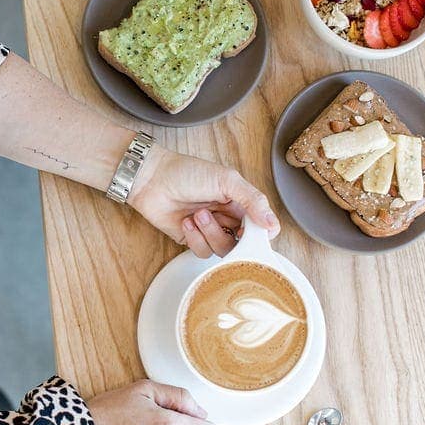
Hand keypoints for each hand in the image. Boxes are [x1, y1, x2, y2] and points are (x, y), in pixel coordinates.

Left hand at [128, 146, 279, 258]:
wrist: (151, 179)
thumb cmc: (187, 172)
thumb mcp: (226, 180)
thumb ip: (253, 200)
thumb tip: (272, 224)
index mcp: (240, 202)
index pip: (261, 228)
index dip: (259, 235)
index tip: (250, 232)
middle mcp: (226, 218)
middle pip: (243, 244)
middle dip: (230, 234)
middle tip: (220, 220)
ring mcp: (209, 230)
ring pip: (223, 250)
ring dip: (211, 233)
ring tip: (198, 214)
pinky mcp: (191, 239)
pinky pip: (202, 251)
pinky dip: (195, 238)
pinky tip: (186, 221)